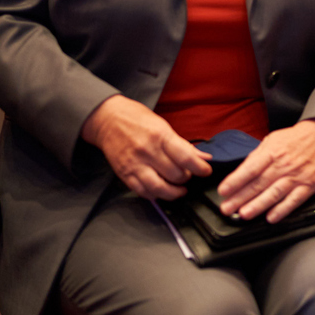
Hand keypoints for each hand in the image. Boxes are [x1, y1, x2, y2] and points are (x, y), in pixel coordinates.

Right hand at [81, 94, 211, 199]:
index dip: (200, 168)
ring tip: (179, 189)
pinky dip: (155, 195)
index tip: (206, 171)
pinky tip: (161, 190)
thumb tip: (204, 157)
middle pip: (175, 175)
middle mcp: (147, 152)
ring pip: (159, 188)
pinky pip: (142, 191)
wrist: (107, 119)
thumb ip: (183, 144)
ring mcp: (134, 164)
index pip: (185, 157)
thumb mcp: (163, 125)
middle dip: (186, 178)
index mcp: (160, 136)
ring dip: (173, 192)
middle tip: (188, 175)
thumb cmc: (138, 119)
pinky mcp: (124, 174)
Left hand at [217, 119, 314, 222]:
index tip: (223, 191)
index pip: (250, 168)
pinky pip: (294, 200)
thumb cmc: (296, 139)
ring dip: (258, 205)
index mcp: (273, 151)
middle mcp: (284, 164)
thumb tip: (241, 172)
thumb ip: (258, 156)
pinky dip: (282, 210)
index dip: (235, 180)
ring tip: (244, 214)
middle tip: (227, 208)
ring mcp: (297, 176)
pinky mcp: (309, 185)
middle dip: (240, 197)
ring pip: (275, 193)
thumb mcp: (273, 140)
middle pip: (259, 183)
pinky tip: (271, 217)